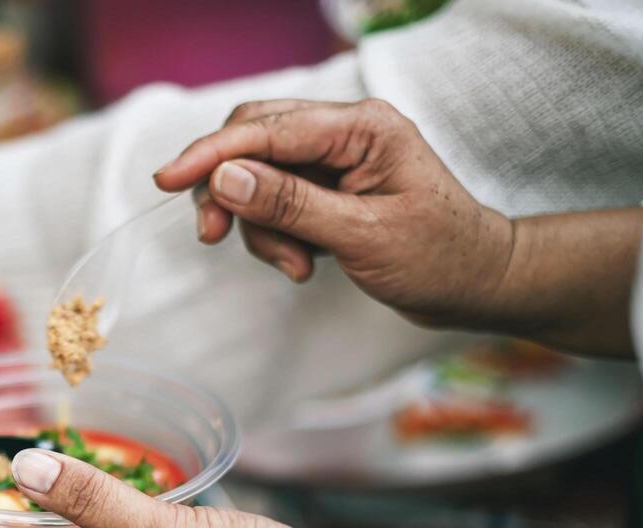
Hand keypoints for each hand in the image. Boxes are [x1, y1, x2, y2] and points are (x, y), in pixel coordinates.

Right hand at [154, 98, 513, 325]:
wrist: (476, 285)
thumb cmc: (438, 258)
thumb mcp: (361, 235)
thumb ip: (291, 204)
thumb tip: (226, 178)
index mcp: (363, 127)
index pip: (268, 128)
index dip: (211, 153)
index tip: (166, 180)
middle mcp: (346, 132)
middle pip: (254, 140)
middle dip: (229, 190)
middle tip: (215, 236)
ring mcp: (336, 160)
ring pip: (258, 176)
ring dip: (260, 226)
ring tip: (294, 265)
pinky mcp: (328, 189)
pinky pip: (276, 201)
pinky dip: (275, 235)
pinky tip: (303, 263)